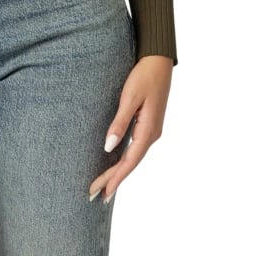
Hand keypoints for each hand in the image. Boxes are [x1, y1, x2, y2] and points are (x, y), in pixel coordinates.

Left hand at [88, 54, 172, 202]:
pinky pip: (135, 147)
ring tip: (104, 185)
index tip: (102, 193)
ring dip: (118, 171)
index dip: (115, 178)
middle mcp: (151, 134)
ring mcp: (151, 130)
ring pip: (132, 156)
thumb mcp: (130, 98)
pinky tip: (116, 162)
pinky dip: (124, 158)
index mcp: (148, 131)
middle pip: (130, 163)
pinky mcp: (147, 123)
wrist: (159, 61)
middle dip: (114, 179)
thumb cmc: (144, 76)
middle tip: (96, 195)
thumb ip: (119, 123)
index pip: (129, 161)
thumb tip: (108, 147)